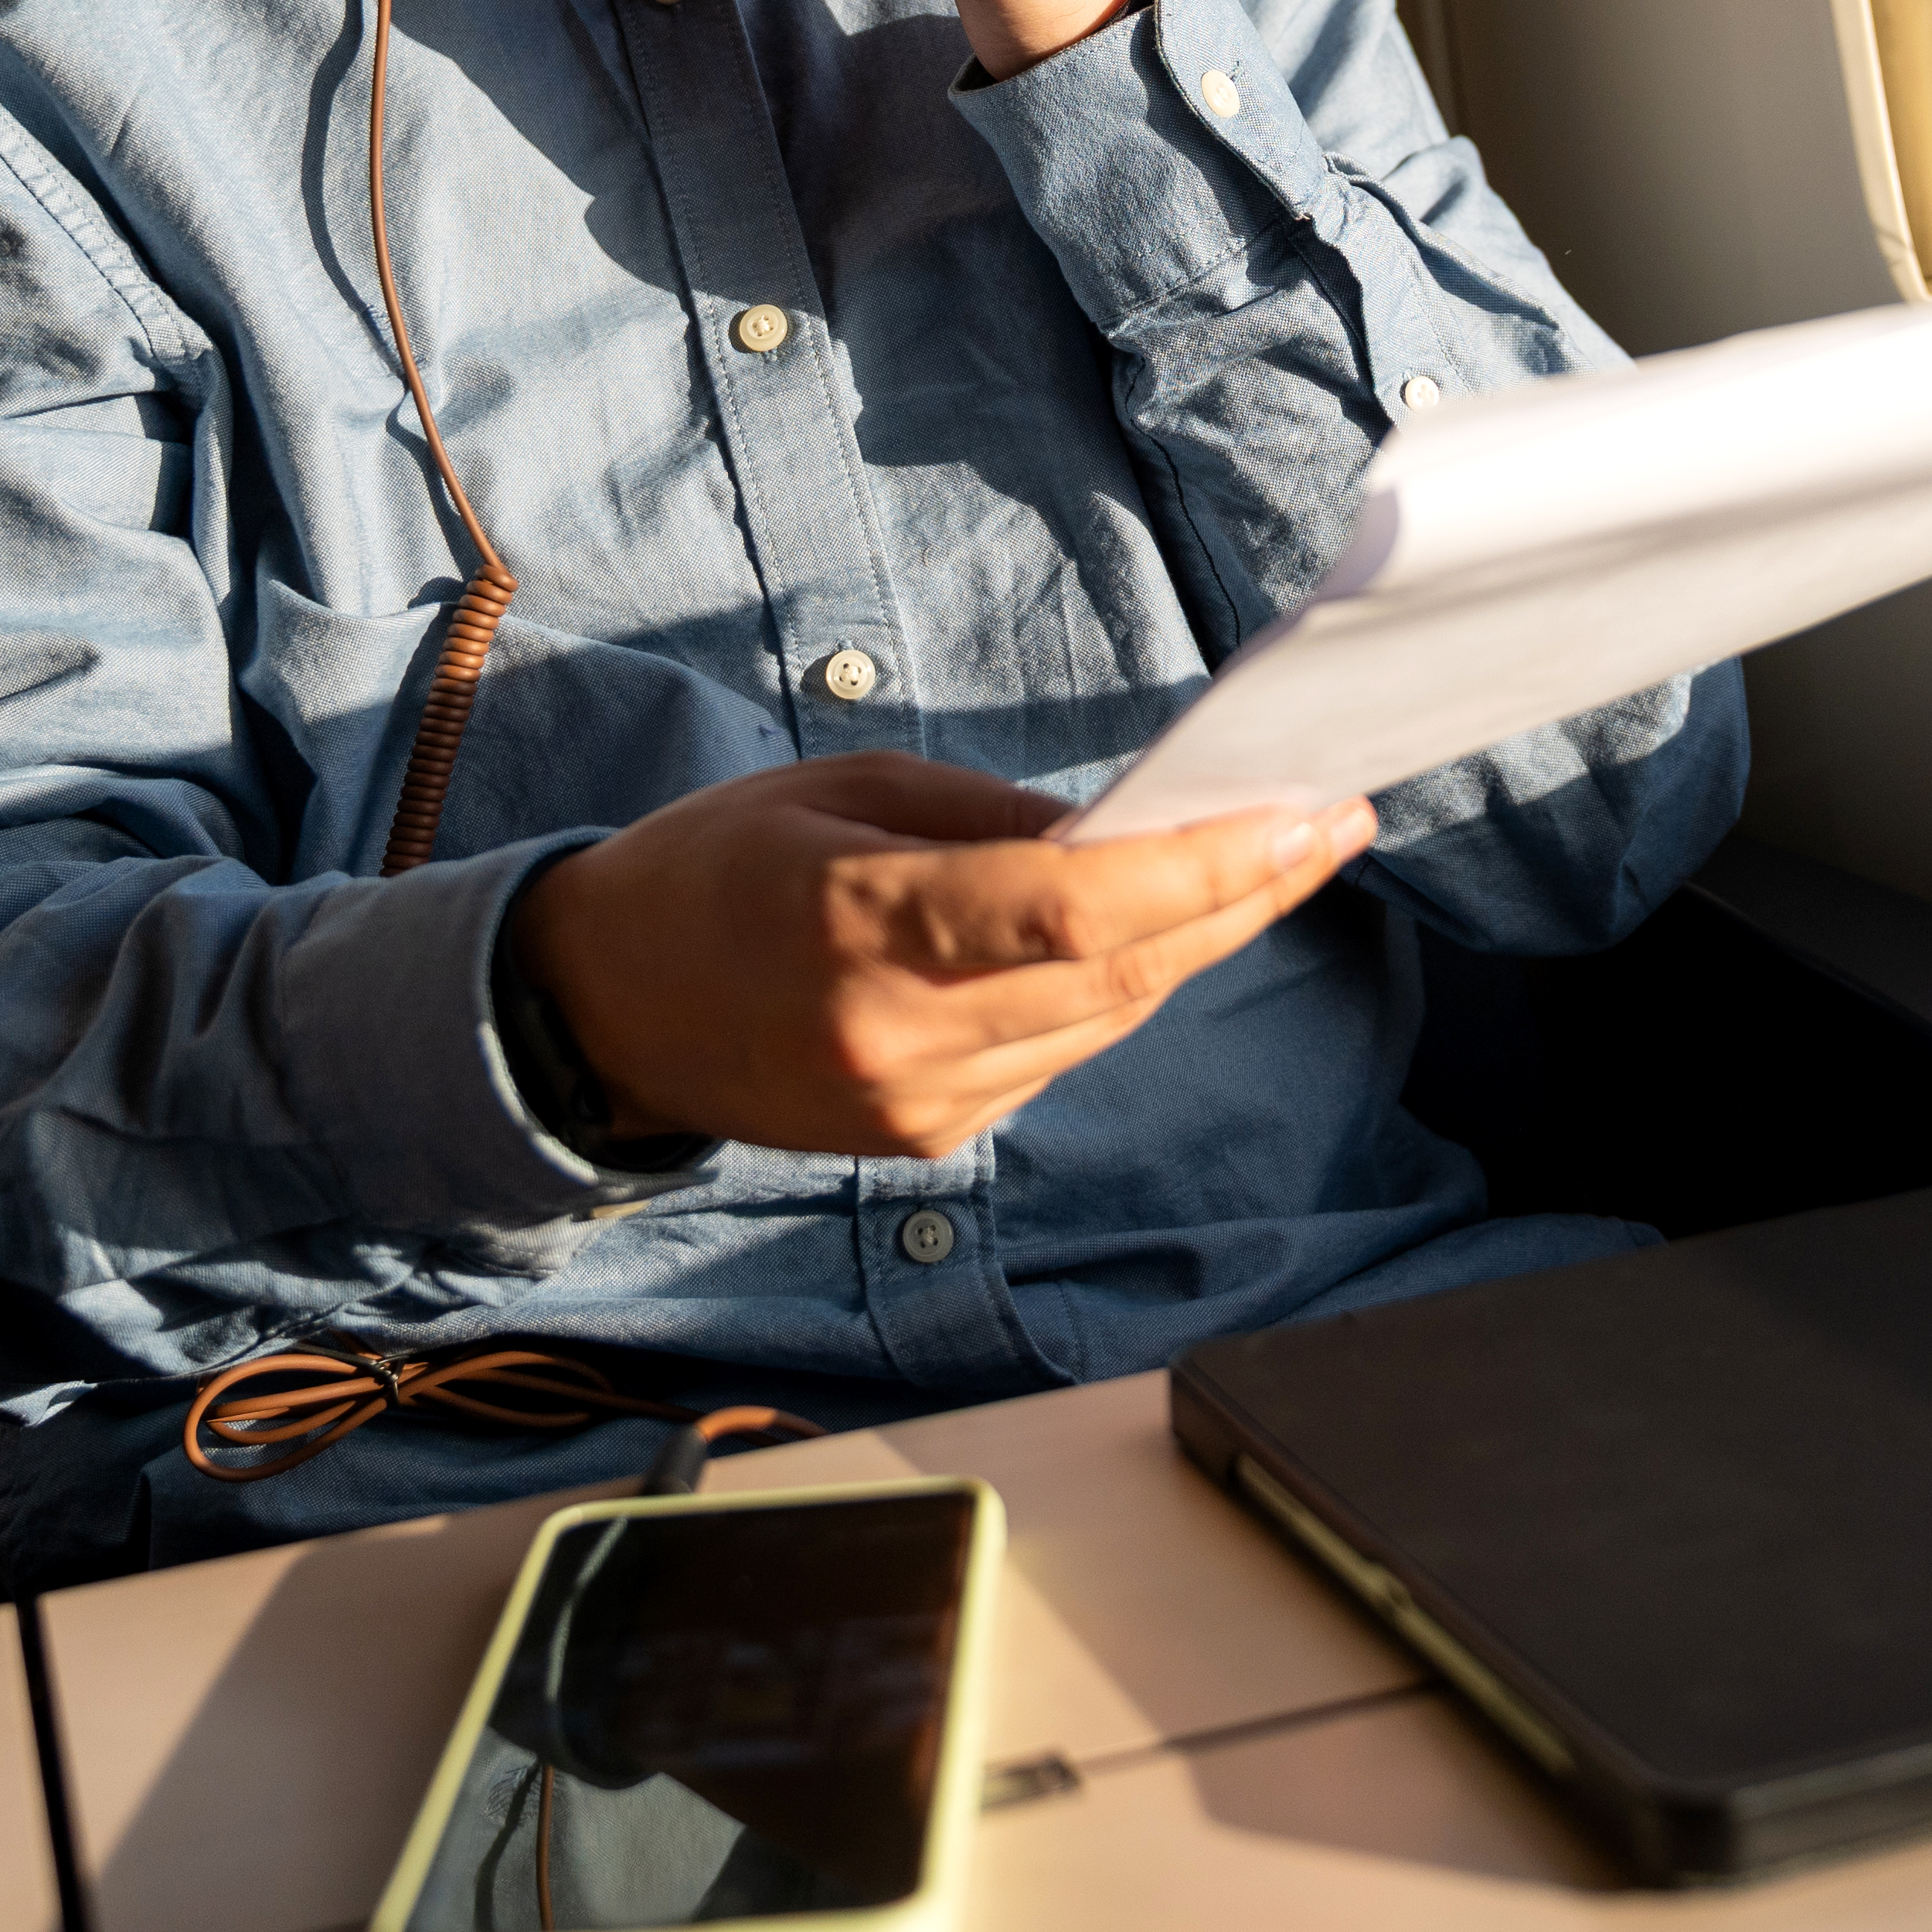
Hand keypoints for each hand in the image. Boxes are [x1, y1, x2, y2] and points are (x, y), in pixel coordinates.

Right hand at [507, 753, 1375, 1158]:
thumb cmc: (716, 866)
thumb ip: (988, 817)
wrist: (601, 1010)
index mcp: (865, 919)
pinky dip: (1117, 994)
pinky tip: (1160, 932)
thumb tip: (1128, 833)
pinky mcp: (927, 1141)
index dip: (1208, 869)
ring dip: (1196, 944)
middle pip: (1122, 975)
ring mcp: (916, 1103)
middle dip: (1242, 897)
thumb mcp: (842, 789)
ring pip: (1106, 1024)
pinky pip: (1058, 1058)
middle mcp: (899, 1031)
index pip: (1079, 909)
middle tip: (1330, 826)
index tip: (1306, 817)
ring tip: (1272, 863)